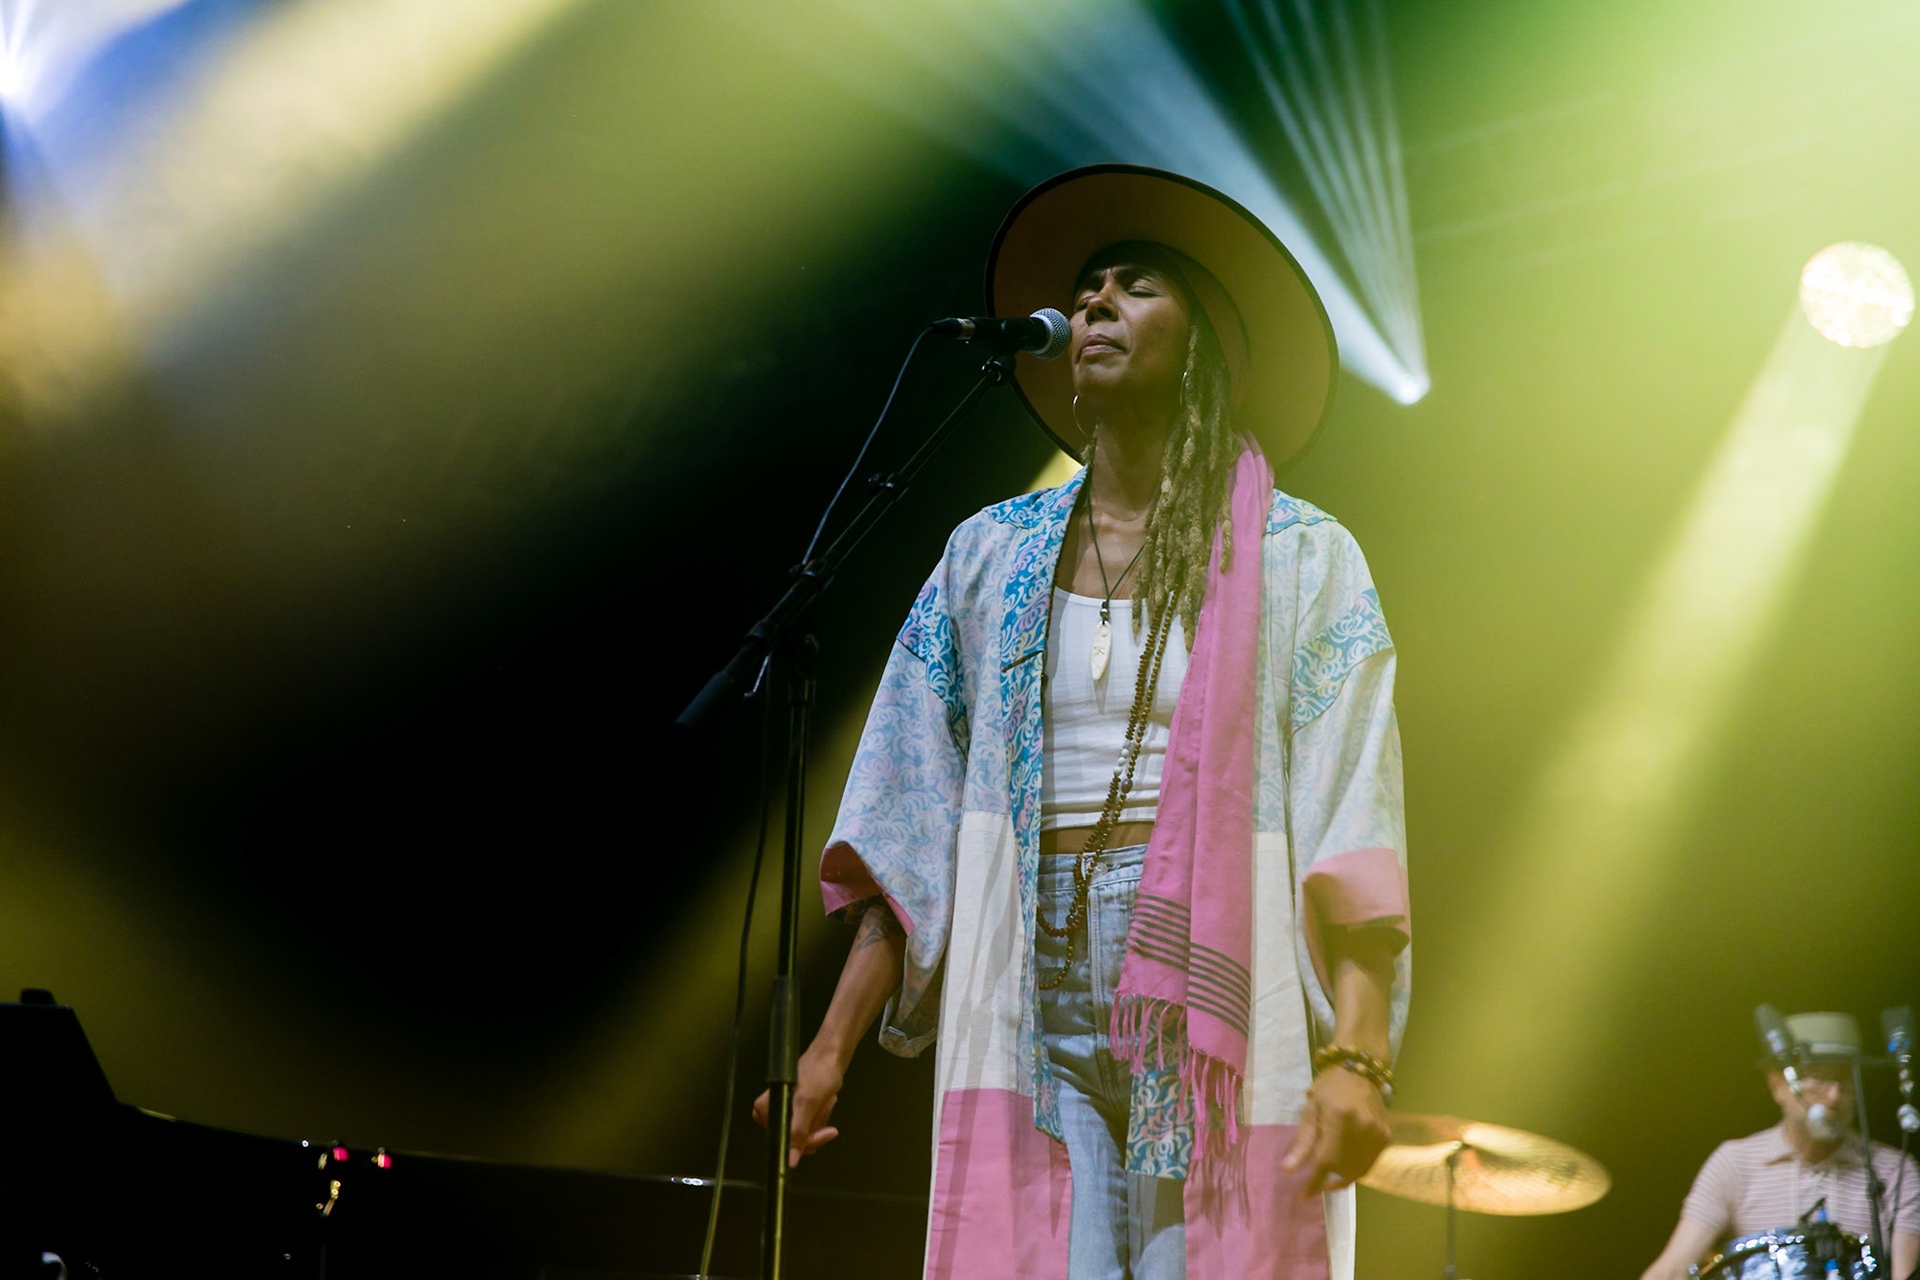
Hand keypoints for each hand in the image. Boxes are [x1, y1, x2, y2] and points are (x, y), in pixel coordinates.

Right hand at [752, 1048, 843, 1167]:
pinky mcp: (795, 1114)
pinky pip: (810, 1128)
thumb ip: (797, 1132)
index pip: (784, 1143)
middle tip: (825, 1104)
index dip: (807, 1140)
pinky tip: (825, 1102)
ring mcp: (783, 1114)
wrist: (830, 1057)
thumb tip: (790, 1161)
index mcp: (764, 1110)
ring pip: (805, 1136)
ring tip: (825, 1099)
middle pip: (796, 1142)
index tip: (828, 1132)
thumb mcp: (807, 1103)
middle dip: (816, 1125)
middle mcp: (770, 1114)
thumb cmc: (817, 1074)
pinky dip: (821, 1117)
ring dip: (821, 1119)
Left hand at [1282, 1066, 1390, 1196]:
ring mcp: (1377, 1134)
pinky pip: (1369, 1164)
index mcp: (1339, 1117)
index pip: (1325, 1160)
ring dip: (1340, 1179)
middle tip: (1313, 1182)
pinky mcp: (1386, 1137)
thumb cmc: (1330, 1087)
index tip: (1304, 1195)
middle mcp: (1362, 1128)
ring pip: (1357, 1170)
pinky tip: (1343, 1168)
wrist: (1361, 1070)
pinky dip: (1355, 1170)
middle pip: (1342, 1168)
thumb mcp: (1311, 1109)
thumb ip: (1303, 1141)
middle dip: (1325, 1179)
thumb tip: (1289, 1169)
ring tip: (1326, 1179)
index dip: (1314, 1181)